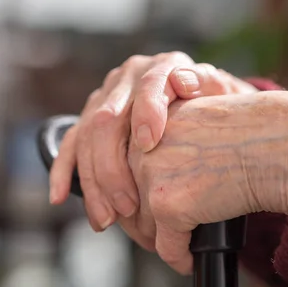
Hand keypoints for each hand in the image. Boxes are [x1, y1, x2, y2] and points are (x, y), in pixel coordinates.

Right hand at [48, 52, 257, 232]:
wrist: (205, 103)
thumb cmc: (218, 107)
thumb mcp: (226, 95)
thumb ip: (211, 86)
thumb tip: (186, 82)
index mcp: (163, 67)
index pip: (150, 85)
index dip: (147, 113)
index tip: (150, 145)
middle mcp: (130, 77)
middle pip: (108, 118)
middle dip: (112, 167)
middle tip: (127, 206)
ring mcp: (107, 96)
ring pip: (87, 136)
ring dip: (92, 181)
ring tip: (106, 218)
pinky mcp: (92, 116)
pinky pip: (72, 143)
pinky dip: (64, 171)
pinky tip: (61, 197)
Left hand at [127, 91, 287, 273]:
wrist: (276, 141)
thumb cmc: (252, 132)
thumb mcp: (198, 127)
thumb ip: (171, 146)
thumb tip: (153, 183)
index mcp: (147, 123)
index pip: (124, 170)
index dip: (136, 197)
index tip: (149, 212)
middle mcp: (141, 148)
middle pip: (128, 201)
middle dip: (145, 224)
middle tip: (161, 237)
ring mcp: (151, 175)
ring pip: (146, 227)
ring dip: (161, 242)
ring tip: (180, 247)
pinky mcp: (168, 205)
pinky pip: (167, 248)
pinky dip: (180, 259)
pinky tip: (190, 262)